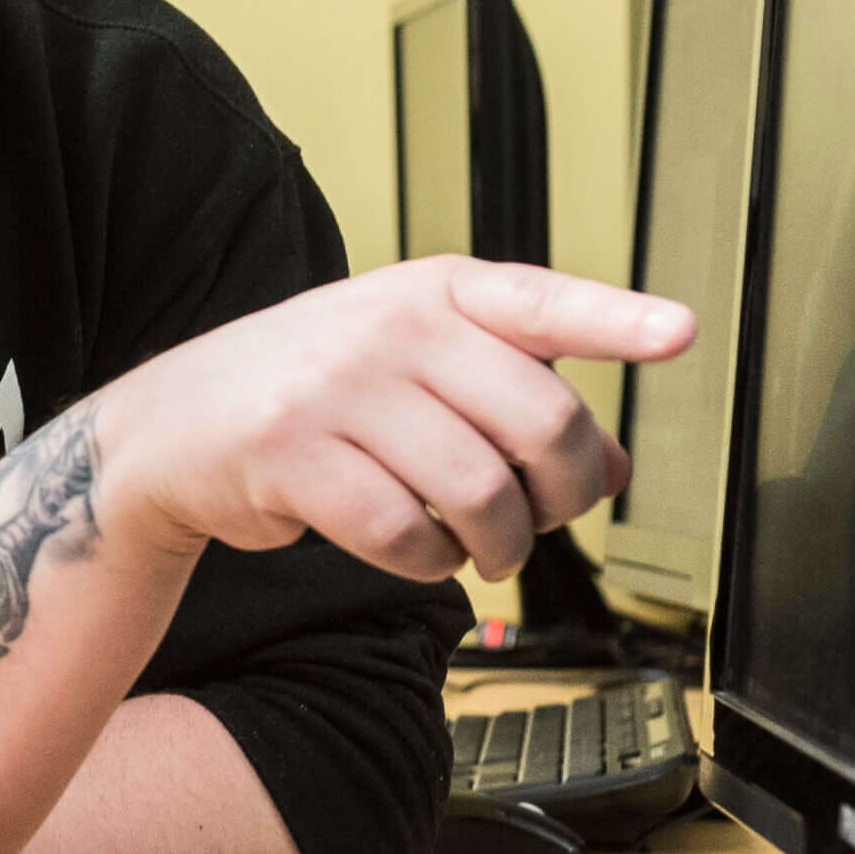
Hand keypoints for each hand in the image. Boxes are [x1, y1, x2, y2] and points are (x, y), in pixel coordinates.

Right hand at [96, 259, 691, 582]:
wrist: (174, 428)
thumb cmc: (314, 396)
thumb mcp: (415, 371)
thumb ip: (512, 402)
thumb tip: (614, 467)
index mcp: (430, 291)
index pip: (541, 302)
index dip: (615, 319)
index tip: (680, 332)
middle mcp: (387, 326)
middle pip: (539, 421)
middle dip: (564, 494)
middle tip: (546, 520)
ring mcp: (336, 388)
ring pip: (480, 491)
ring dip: (502, 546)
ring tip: (485, 549)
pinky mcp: (294, 457)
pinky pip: (406, 534)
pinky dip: (428, 562)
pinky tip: (415, 548)